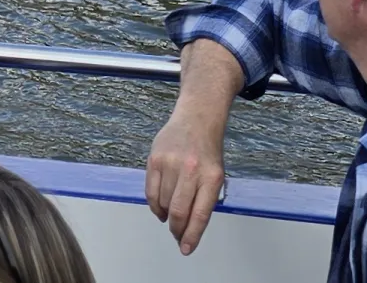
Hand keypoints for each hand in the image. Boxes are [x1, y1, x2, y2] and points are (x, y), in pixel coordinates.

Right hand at [144, 106, 227, 254]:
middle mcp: (192, 170)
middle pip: (179, 211)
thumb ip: (204, 199)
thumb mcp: (216, 174)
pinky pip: (150, 192)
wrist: (197, 118)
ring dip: (166, 215)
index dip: (191, 235)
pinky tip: (161, 207)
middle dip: (177, 230)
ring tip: (172, 211)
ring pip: (164, 203)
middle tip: (177, 235)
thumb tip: (187, 228)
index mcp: (212, 177)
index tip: (186, 249)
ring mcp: (171, 163)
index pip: (200, 214)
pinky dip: (155, 205)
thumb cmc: (207, 151)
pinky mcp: (154, 158)